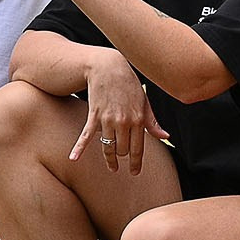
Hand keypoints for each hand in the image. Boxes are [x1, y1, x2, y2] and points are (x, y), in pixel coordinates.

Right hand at [69, 48, 160, 175]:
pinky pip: (86, 136)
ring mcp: (107, 119)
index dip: (136, 163)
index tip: (135, 172)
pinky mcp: (94, 115)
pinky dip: (79, 148)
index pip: (138, 149)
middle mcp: (123, 122)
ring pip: (108, 147)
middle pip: (123, 150)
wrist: (109, 67)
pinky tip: (73, 158)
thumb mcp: (144, 102)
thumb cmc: (129, 85)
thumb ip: (153, 122)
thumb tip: (165, 136)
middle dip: (123, 156)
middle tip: (123, 159)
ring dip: (110, 158)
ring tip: (112, 167)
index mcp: (138, 119)